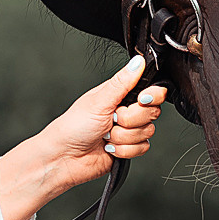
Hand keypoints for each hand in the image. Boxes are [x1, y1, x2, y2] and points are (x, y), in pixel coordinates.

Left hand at [37, 53, 165, 190]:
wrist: (66, 157)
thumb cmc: (74, 126)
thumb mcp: (99, 101)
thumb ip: (122, 82)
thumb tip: (138, 61)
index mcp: (120, 94)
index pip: (151, 91)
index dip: (151, 96)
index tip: (140, 100)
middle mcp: (126, 111)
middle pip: (152, 113)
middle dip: (130, 120)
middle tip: (112, 119)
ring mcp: (128, 130)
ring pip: (147, 132)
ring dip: (123, 137)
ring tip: (105, 134)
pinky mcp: (128, 148)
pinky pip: (142, 148)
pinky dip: (124, 150)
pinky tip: (109, 147)